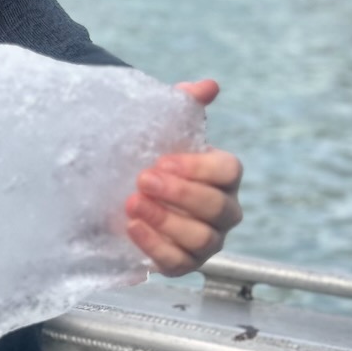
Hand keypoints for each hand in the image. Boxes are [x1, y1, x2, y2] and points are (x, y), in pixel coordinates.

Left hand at [124, 80, 243, 275]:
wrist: (122, 193)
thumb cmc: (153, 160)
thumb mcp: (163, 129)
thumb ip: (185, 104)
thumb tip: (208, 86)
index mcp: (223, 176)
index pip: (229, 171)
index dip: (198, 167)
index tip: (162, 160)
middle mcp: (223, 211)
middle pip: (218, 208)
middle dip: (180, 194)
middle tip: (143, 180)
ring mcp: (207, 241)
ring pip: (202, 238)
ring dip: (166, 221)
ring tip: (133, 203)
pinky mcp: (184, 264)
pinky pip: (179, 263)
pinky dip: (156, 247)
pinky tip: (132, 227)